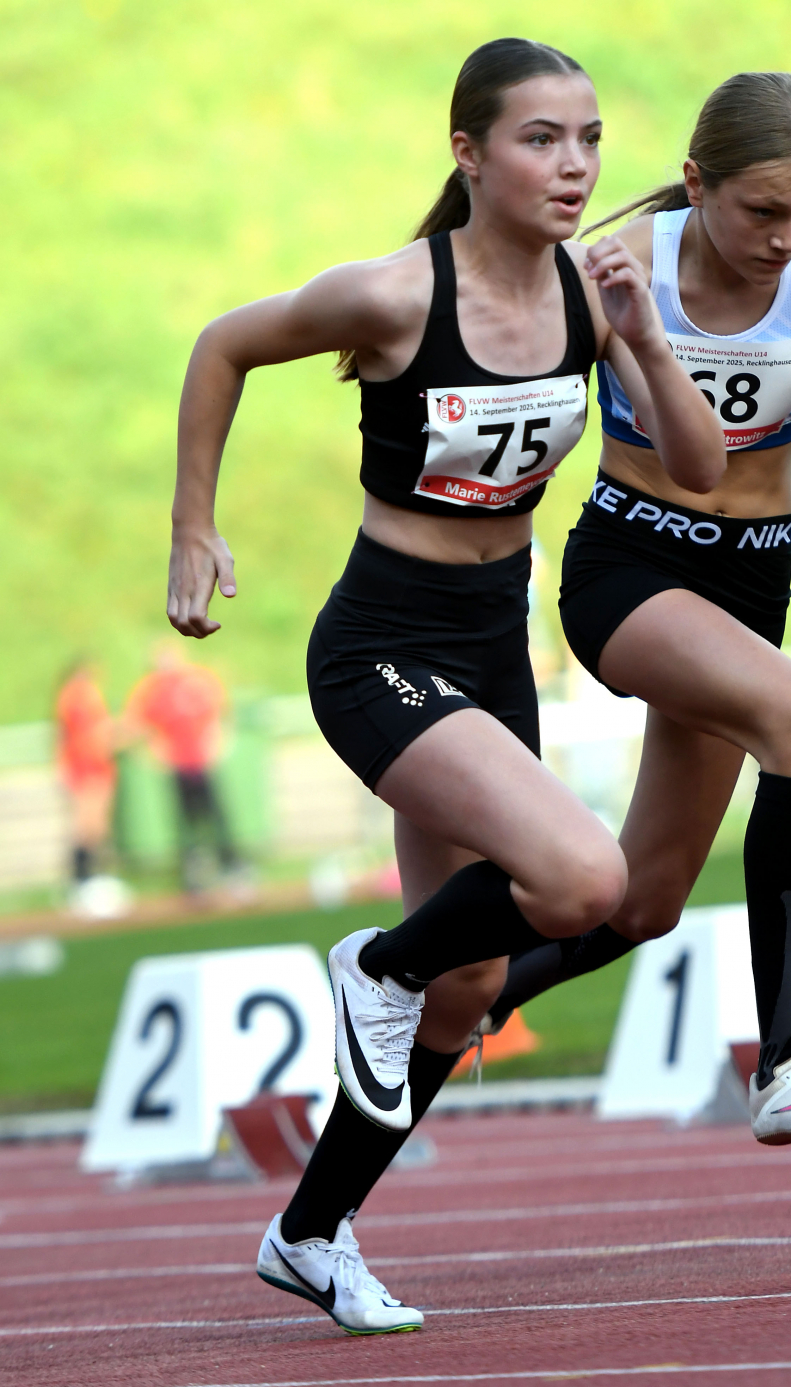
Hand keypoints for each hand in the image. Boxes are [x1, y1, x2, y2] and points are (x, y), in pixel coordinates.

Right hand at [167, 525, 235, 637]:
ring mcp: (175, 589)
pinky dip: (180, 621)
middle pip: (183, 624)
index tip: (218, 624)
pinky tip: (192, 615)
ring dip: (187, 629)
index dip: (206, 627)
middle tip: (212, 627)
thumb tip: (231, 595)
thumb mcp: (225, 558)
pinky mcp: (171, 587)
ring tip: (202, 625)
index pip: (196, 617)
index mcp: (197, 586)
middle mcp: (184, 590)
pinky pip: (171, 611)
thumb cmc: (211, 544)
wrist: (189, 530)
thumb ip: (228, 577)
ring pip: (174, 620)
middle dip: (198, 633)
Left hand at [584, 236, 661, 354]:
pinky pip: (628, 274)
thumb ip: (601, 275)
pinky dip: (614, 277)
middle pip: (616, 242)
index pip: (611, 242)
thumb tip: (590, 260)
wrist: (635, 334)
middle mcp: (632, 267)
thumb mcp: (605, 291)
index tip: (586, 267)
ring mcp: (637, 277)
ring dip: (603, 263)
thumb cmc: (622, 313)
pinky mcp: (640, 289)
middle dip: (598, 252)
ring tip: (592, 277)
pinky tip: (604, 286)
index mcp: (623, 266)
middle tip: (588, 269)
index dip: (595, 249)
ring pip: (623, 255)